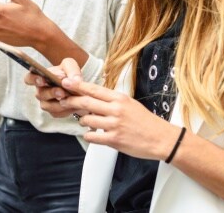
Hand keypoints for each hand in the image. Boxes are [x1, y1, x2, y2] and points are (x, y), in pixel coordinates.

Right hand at [24, 58, 87, 117]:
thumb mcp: (71, 66)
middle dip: (51, 93)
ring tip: (69, 98)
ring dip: (58, 103)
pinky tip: (74, 105)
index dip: (33, 80)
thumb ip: (71, 70)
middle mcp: (40, 91)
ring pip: (47, 106)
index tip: (42, 80)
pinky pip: (57, 113)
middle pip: (40, 94)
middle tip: (61, 91)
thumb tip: (71, 80)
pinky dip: (65, 110)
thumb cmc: (70, 74)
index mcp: (40, 77)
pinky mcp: (53, 112)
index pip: (29, 78)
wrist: (79, 88)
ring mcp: (46, 102)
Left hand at [58, 76, 177, 160]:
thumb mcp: (129, 103)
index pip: (94, 89)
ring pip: (87, 120)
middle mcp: (116, 109)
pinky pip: (92, 136)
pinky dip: (88, 135)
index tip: (66, 83)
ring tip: (85, 121)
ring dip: (82, 121)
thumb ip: (111, 100)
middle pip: (86, 102)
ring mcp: (114, 125)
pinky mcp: (114, 140)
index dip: (77, 86)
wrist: (161, 138)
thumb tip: (92, 96)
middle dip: (71, 101)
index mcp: (119, 98)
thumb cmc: (145, 121)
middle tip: (62, 101)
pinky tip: (91, 134)